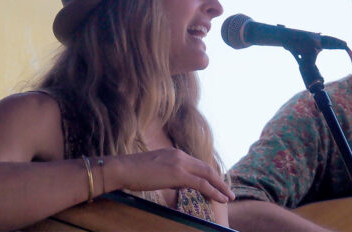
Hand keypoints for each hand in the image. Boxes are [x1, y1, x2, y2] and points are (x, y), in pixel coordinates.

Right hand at [117, 148, 233, 202]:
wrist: (122, 168)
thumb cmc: (133, 172)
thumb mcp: (155, 170)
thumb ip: (168, 173)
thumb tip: (176, 183)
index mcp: (175, 153)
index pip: (197, 164)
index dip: (209, 175)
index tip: (216, 184)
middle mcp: (180, 155)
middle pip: (206, 168)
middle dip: (219, 180)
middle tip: (228, 192)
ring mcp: (180, 163)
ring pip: (207, 174)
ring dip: (220, 187)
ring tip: (228, 197)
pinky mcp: (178, 174)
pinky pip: (201, 183)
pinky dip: (213, 191)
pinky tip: (220, 198)